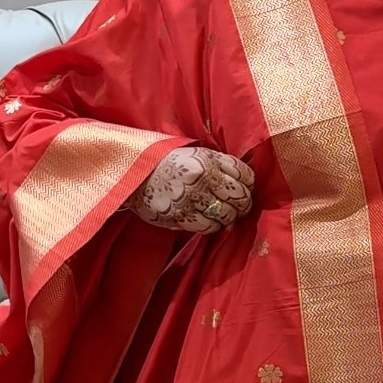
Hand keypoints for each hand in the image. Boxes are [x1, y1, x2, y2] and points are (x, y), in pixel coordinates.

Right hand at [128, 146, 255, 232]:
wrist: (134, 175)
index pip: (244, 174)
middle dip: (244, 205)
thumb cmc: (165, 165)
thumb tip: (242, 184)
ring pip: (227, 214)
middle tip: (239, 208)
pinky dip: (212, 227)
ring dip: (228, 218)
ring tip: (223, 216)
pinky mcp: (182, 214)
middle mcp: (203, 176)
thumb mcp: (192, 155)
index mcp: (208, 159)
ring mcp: (193, 197)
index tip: (245, 190)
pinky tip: (208, 222)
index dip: (248, 185)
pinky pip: (209, 226)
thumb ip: (216, 165)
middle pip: (239, 196)